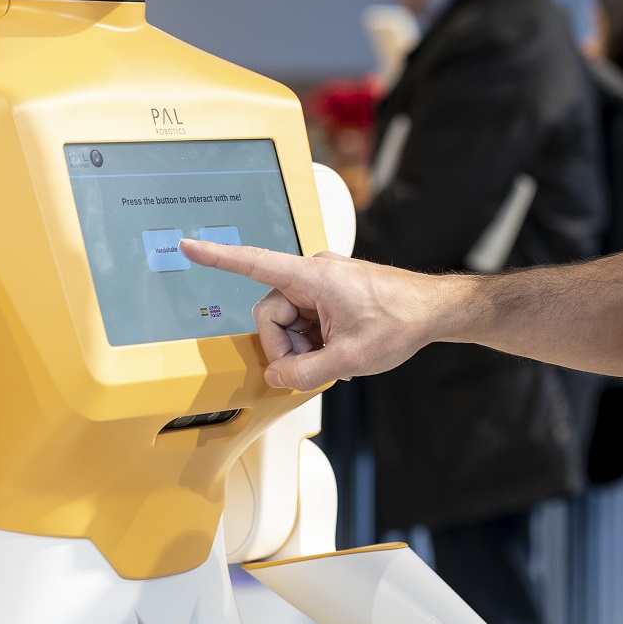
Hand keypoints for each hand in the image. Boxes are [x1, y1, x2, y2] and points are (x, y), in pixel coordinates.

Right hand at [181, 239, 461, 390]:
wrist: (434, 311)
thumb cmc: (402, 319)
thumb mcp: (351, 357)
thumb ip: (306, 371)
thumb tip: (276, 376)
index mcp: (312, 277)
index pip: (254, 264)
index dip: (218, 258)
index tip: (188, 247)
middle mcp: (312, 275)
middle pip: (271, 314)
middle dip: (284, 345)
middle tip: (314, 365)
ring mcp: (321, 286)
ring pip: (287, 322)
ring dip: (302, 347)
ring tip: (335, 357)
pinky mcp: (330, 296)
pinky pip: (305, 322)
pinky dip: (315, 342)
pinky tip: (338, 352)